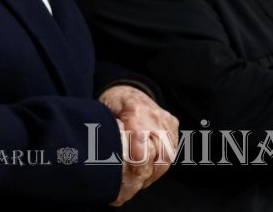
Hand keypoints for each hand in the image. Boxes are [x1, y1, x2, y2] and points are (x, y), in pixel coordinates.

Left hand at [99, 84, 178, 205]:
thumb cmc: (112, 103)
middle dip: (149, 171)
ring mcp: (165, 120)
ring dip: (156, 171)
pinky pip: (172, 149)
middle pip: (159, 151)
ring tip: (143, 180)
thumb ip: (106, 130)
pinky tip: (150, 170)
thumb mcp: (103, 112)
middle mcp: (153, 114)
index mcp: (134, 110)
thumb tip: (100, 153)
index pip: (141, 138)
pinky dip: (162, 163)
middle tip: (136, 183)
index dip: (139, 159)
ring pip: (168, 154)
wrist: (128, 89)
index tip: (134, 173)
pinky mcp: (172, 124)